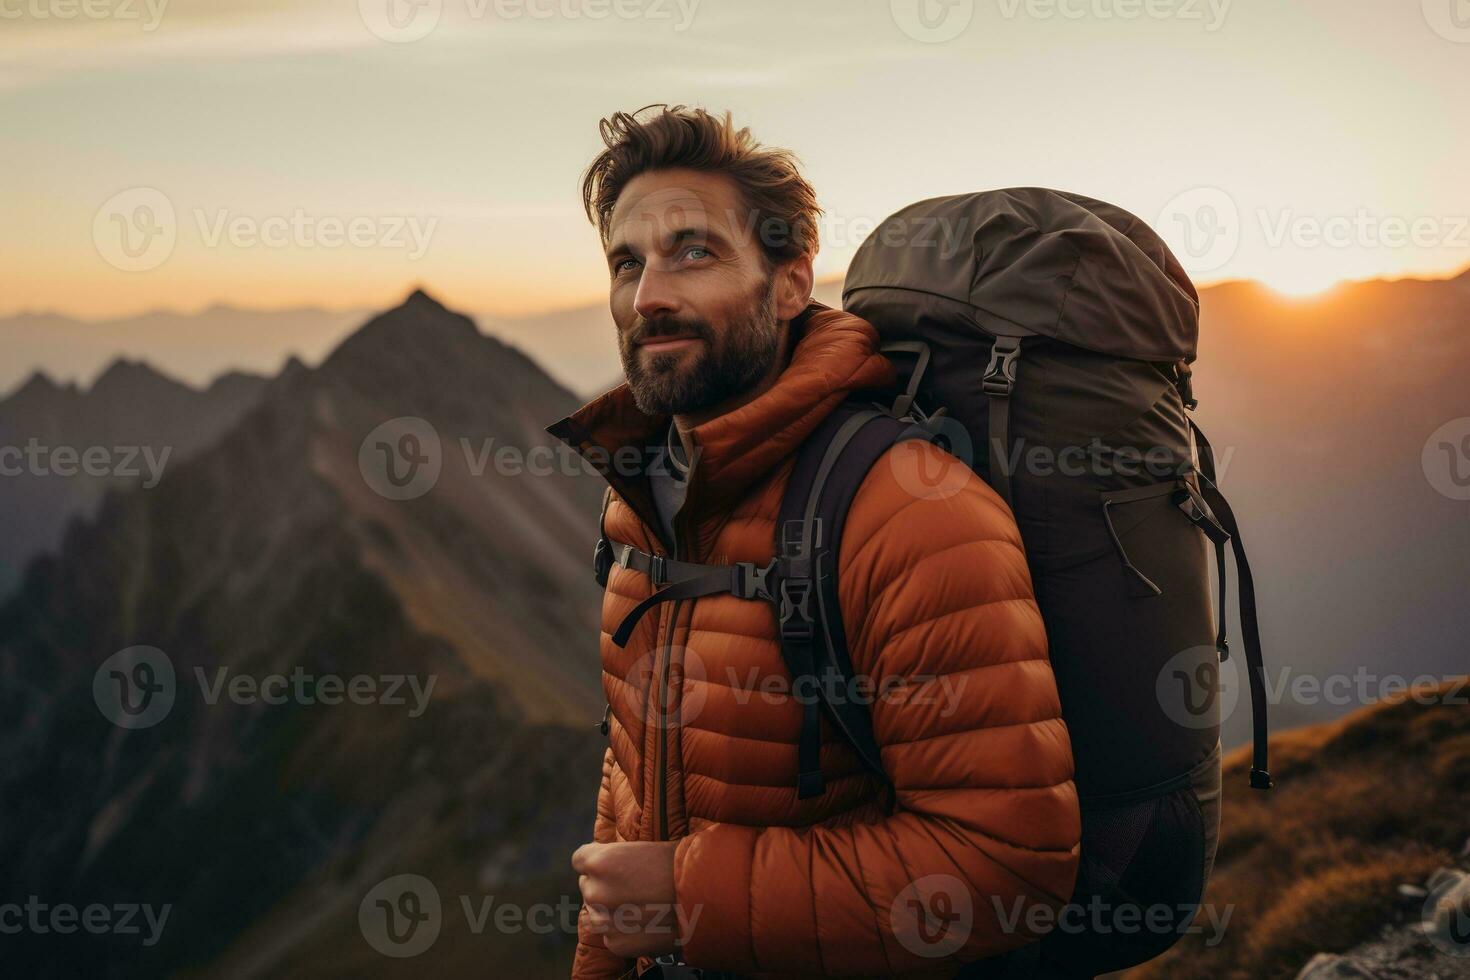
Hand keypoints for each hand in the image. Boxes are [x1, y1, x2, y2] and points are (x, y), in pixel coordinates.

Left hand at [573, 840, 679, 958]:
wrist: (702, 897)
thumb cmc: (677, 866)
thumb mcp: (640, 849)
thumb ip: (614, 858)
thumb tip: (603, 866)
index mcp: (599, 861)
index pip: (579, 860)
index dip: (594, 862)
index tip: (608, 866)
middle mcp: (596, 891)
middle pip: (588, 887)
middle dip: (605, 886)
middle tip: (631, 887)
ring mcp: (604, 920)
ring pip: (595, 913)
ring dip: (610, 910)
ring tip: (638, 906)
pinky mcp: (616, 943)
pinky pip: (610, 935)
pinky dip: (623, 931)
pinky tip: (644, 923)